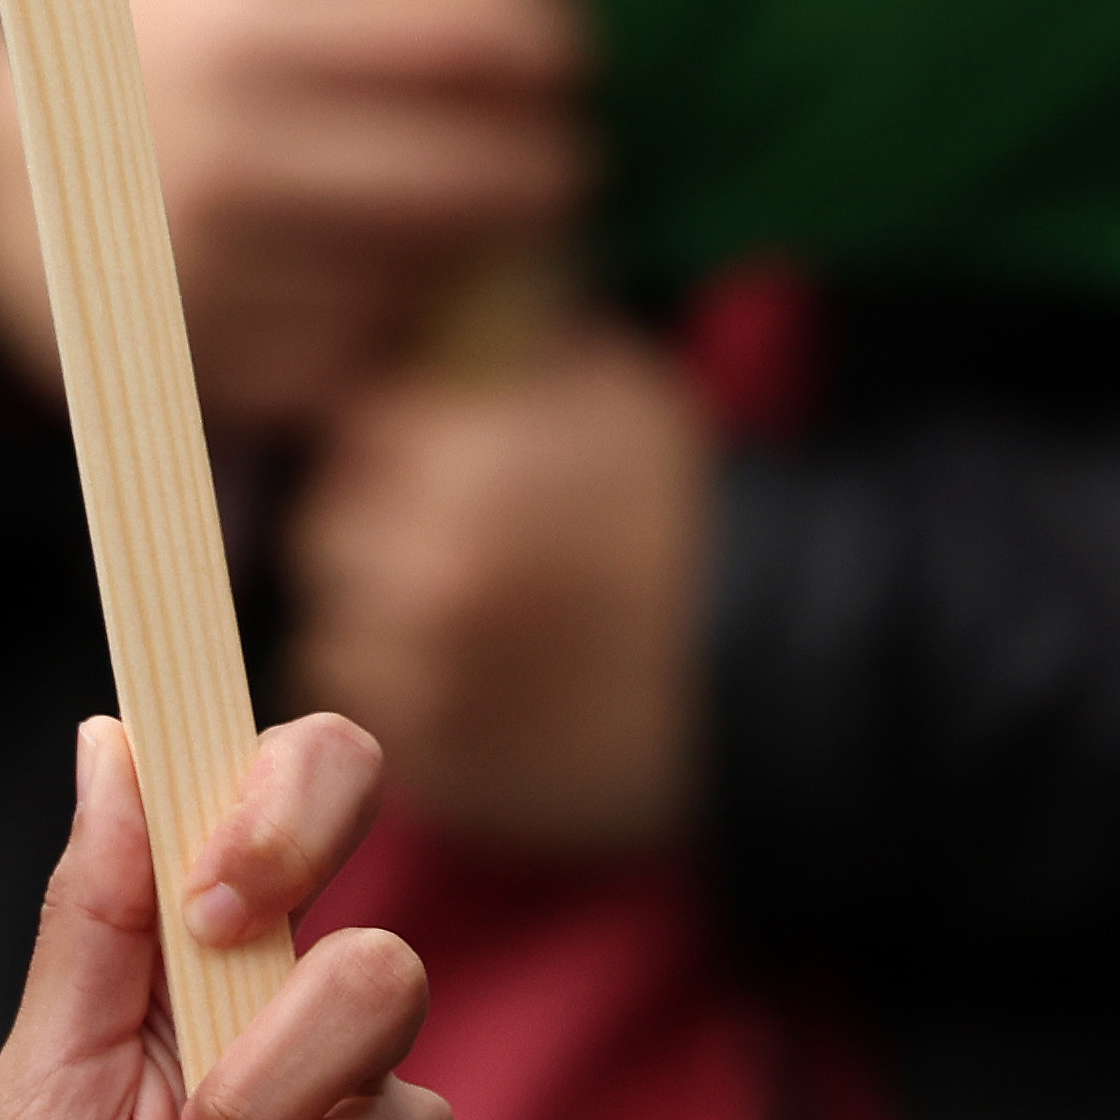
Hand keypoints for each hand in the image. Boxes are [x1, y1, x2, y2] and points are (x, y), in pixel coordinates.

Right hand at [0, 0, 595, 424]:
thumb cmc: (114, 27)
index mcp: (234, 27)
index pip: (466, 38)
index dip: (545, 38)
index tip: (562, 38)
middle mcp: (229, 158)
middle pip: (481, 172)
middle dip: (545, 151)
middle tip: (558, 133)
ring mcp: (229, 278)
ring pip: (442, 267)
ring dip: (486, 240)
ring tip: (489, 195)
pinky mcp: (230, 372)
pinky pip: (381, 349)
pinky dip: (407, 314)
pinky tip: (400, 267)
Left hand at [288, 322, 711, 855]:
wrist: (788, 671)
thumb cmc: (691, 513)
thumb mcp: (598, 388)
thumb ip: (487, 366)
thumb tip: (408, 344)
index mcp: (455, 473)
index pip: (359, 440)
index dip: (395, 448)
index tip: (432, 464)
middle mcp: (424, 581)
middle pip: (330, 537)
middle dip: (373, 531)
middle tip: (442, 545)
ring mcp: (432, 687)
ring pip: (338, 637)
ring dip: (378, 622)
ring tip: (460, 620)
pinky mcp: (452, 775)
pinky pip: (383, 726)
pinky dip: (415, 702)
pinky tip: (479, 683)